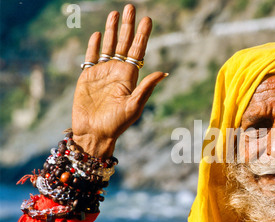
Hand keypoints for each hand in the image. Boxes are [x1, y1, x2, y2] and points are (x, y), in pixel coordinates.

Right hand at [72, 4, 166, 158]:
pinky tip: (97, 34)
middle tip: (131, 7)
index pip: (138, 51)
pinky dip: (94, 45)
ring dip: (111, 30)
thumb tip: (164, 72)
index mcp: (130, 77)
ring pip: (108, 46)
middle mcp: (117, 72)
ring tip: (115, 13)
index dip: (142, 35)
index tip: (147, 19)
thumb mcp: (134, 106)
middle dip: (128, 26)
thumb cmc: (116, 124)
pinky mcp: (88, 76)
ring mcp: (102, 73)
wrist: (94, 133)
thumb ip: (146, 88)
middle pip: (124, 43)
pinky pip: (91, 57)